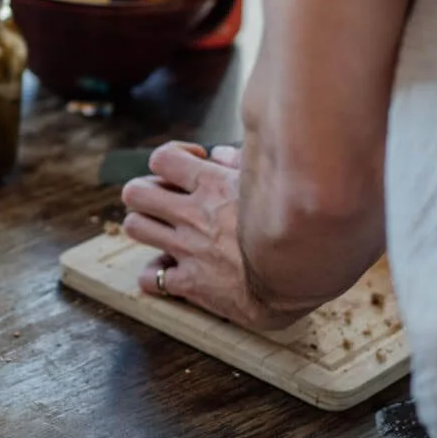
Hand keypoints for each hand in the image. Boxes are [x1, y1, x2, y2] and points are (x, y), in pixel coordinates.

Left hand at [121, 143, 301, 332]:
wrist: (301, 277)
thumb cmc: (296, 225)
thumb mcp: (272, 182)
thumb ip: (242, 164)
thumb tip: (219, 154)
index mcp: (212, 186)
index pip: (162, 158)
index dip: (168, 159)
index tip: (188, 167)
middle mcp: (193, 215)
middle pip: (135, 192)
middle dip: (146, 193)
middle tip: (166, 201)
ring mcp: (188, 250)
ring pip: (135, 227)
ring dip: (145, 227)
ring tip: (164, 232)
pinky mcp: (191, 284)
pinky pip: (151, 278)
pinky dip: (155, 275)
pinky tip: (171, 271)